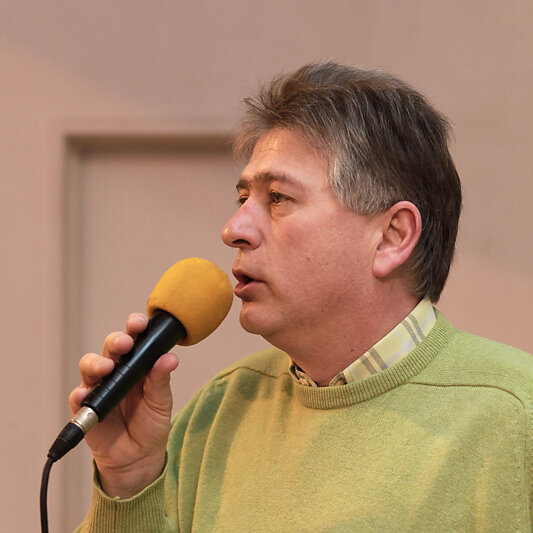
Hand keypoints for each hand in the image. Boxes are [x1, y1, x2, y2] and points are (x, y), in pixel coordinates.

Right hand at [69, 313, 178, 497]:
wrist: (139, 458)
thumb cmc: (151, 424)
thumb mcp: (161, 401)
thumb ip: (161, 379)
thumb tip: (170, 357)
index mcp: (138, 364)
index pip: (134, 338)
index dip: (135, 327)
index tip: (139, 323)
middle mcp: (117, 370)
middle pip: (111, 348)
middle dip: (116, 341)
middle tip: (125, 344)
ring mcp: (99, 387)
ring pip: (90, 366)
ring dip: (96, 363)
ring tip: (106, 368)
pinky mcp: (85, 407)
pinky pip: (78, 397)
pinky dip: (81, 393)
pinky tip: (86, 394)